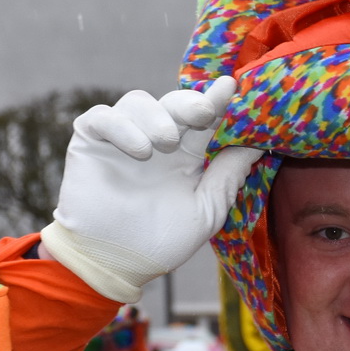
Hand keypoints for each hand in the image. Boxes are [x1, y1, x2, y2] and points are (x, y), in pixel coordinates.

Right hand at [40, 82, 262, 302]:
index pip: (203, 119)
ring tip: (164, 145)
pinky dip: (122, 126)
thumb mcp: (206, 210)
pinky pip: (102, 116)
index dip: (217, 100)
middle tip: (204, 112)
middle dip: (189, 101)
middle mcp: (154, 140)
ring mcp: (120, 139)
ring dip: (155, 116)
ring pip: (137, 100)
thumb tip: (260, 145)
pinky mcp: (89, 141)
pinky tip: (139, 150)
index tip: (231, 86)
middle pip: (172, 102)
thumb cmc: (161, 242)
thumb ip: (228, 176)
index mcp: (184, 155)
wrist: (114, 264)